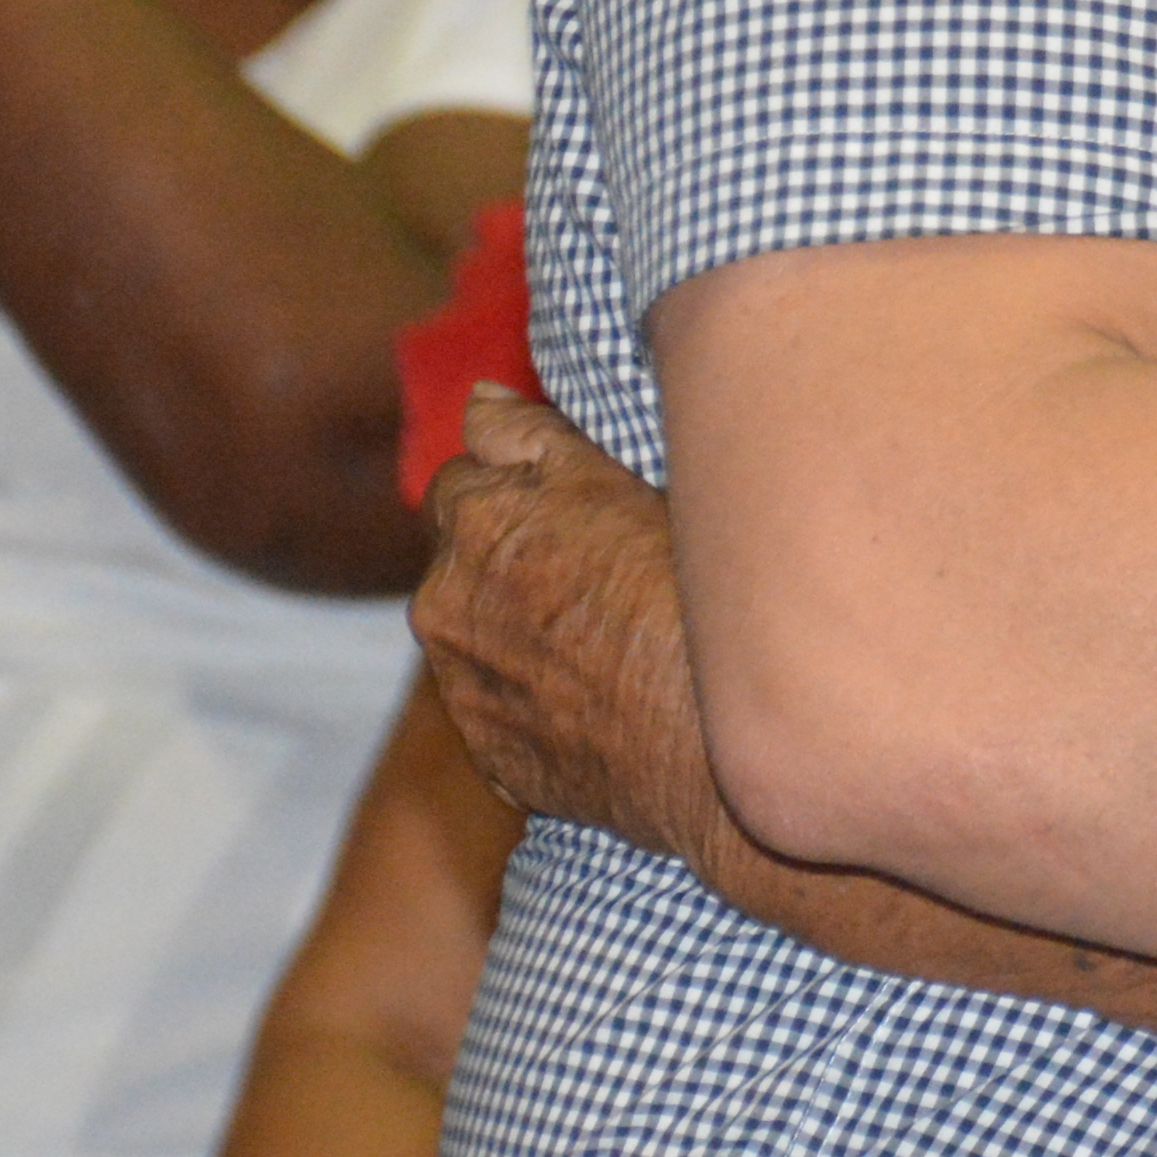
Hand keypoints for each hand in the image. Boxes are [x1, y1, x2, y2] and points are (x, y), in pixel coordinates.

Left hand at [417, 391, 725, 854]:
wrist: (710, 749)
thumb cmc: (682, 598)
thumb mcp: (616, 483)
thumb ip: (529, 437)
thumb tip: (476, 402)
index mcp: (475, 522)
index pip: (460, 475)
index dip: (515, 484)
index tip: (568, 501)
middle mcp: (446, 603)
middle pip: (458, 556)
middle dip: (505, 552)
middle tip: (594, 561)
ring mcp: (463, 686)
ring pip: (475, 631)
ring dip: (514, 622)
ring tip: (604, 629)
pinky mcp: (490, 754)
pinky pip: (499, 704)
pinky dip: (533, 691)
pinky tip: (600, 688)